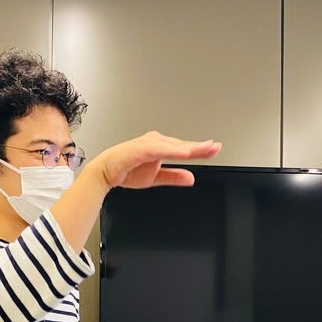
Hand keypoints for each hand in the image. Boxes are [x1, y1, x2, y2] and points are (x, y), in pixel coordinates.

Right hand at [91, 132, 221, 189]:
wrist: (105, 172)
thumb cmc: (126, 170)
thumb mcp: (156, 177)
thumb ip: (173, 176)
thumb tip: (191, 178)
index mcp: (160, 147)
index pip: (183, 149)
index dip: (200, 150)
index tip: (214, 150)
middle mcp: (155, 142)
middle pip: (181, 145)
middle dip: (199, 147)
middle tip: (216, 148)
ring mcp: (148, 144)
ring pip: (173, 145)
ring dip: (188, 147)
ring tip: (204, 149)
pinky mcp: (140, 149)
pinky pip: (159, 149)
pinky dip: (172, 151)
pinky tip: (183, 153)